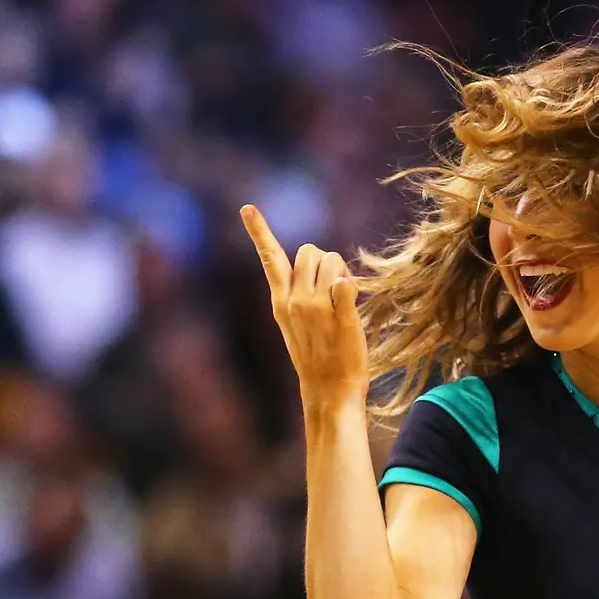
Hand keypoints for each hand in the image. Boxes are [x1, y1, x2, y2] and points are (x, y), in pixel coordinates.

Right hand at [241, 205, 367, 407]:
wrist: (329, 390)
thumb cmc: (316, 356)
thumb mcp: (295, 323)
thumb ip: (298, 293)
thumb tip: (310, 263)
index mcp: (281, 301)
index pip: (269, 258)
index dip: (259, 231)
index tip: (247, 208)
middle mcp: (294, 300)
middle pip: (310, 250)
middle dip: (325, 260)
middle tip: (333, 289)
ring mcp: (316, 308)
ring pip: (331, 260)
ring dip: (342, 272)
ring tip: (343, 302)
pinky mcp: (341, 315)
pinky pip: (347, 282)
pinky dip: (351, 287)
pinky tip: (350, 308)